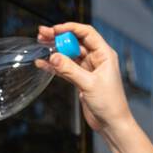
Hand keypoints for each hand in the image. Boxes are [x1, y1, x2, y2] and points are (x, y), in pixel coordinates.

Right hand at [35, 23, 134, 141]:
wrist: (112, 124)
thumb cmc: (110, 104)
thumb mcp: (89, 84)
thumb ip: (70, 69)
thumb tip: (53, 57)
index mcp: (104, 54)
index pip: (87, 33)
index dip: (70, 28)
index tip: (55, 29)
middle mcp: (97, 59)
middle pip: (75, 42)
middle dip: (59, 38)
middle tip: (43, 35)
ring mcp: (88, 69)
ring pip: (69, 54)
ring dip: (55, 51)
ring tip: (40, 46)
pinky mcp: (81, 79)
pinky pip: (66, 68)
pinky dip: (55, 65)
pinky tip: (43, 63)